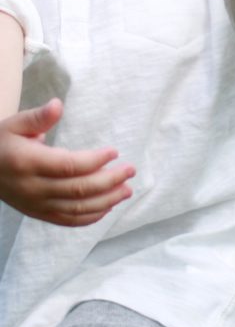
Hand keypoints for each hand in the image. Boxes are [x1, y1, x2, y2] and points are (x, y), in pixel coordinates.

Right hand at [0, 99, 134, 226]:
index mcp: (27, 162)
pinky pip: (68, 220)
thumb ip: (38, 117)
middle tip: (130, 170)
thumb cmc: (1, 143)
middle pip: (78, 189)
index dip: (94, 161)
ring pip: (77, 209)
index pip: (68, 166)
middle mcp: (33, 188)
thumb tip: (58, 105)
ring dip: (106, 201)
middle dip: (109, 181)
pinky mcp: (39, 214)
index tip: (114, 152)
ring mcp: (36, 205)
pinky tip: (108, 207)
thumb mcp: (14, 124)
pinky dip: (90, 217)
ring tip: (127, 190)